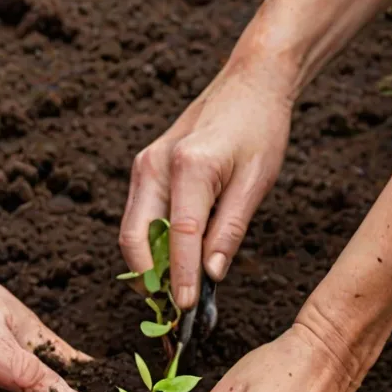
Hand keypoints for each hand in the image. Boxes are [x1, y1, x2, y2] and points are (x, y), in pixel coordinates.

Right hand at [119, 53, 292, 307]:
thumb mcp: (257, 182)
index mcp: (191, 166)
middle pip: (135, 238)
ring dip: (146, 266)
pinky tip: (173, 262)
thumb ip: (230, 230)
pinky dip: (150, 246)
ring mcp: (144, 166)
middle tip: (170, 308)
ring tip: (172, 291)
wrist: (249, 82)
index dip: (180, 278)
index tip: (185, 310)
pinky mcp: (144, 169)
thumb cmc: (260, 128)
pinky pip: (138, 218)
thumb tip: (211, 275)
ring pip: (131, 231)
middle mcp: (156, 165)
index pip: (179, 236)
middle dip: (148, 279)